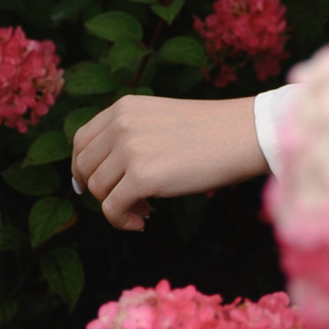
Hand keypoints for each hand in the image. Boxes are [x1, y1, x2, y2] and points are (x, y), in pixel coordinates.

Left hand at [71, 95, 267, 230]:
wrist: (247, 134)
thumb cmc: (212, 131)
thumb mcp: (161, 118)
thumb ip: (129, 134)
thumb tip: (95, 176)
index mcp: (125, 108)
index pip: (81, 141)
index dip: (82, 167)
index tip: (92, 184)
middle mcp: (122, 125)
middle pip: (85, 168)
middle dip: (100, 190)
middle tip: (126, 200)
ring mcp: (130, 150)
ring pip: (98, 190)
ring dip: (116, 206)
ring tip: (144, 208)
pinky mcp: (142, 177)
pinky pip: (112, 209)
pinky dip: (123, 221)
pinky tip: (143, 221)